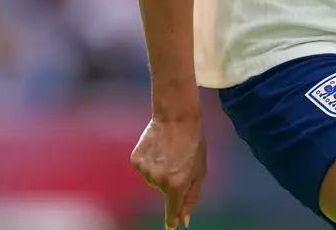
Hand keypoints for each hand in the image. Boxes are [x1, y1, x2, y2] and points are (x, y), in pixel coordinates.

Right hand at [130, 112, 207, 228]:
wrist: (176, 116)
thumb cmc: (192, 142)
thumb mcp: (199, 170)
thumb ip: (191, 197)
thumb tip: (183, 220)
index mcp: (177, 184)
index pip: (172, 209)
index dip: (171, 219)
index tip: (170, 228)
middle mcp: (159, 180)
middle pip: (163, 191)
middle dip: (171, 179)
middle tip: (178, 159)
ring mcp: (145, 171)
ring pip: (152, 179)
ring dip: (160, 169)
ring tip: (168, 151)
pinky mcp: (135, 160)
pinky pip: (143, 168)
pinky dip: (149, 161)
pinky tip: (157, 147)